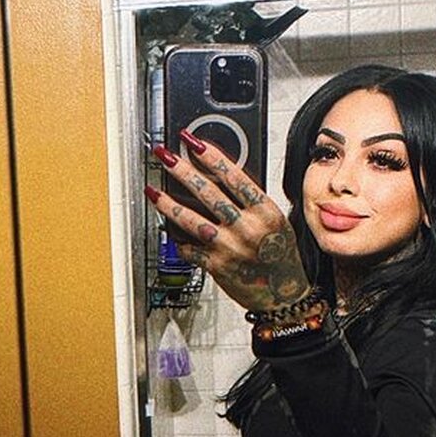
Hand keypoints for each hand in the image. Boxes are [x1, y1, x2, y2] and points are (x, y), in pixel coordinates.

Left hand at [146, 132, 311, 313]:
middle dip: (181, 170)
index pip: (234, 176)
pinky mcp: (215, 266)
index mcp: (265, 212)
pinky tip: (166, 227)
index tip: (192, 141)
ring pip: (191, 220)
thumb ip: (252, 201)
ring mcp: (229, 248)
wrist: (283, 295)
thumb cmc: (281, 256)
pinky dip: (176, 238)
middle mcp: (247, 228)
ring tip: (152, 190)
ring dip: (168, 203)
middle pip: (207, 192)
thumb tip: (222, 176)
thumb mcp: (276, 221)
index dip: (211, 156)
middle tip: (164, 155)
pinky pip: (189, 248)